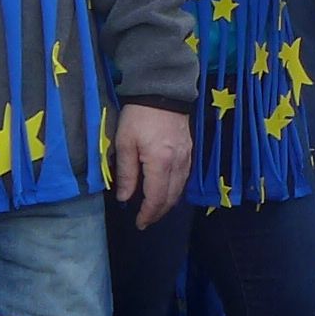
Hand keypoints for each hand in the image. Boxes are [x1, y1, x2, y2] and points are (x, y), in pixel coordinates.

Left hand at [114, 103, 192, 228]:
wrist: (163, 91)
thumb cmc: (139, 116)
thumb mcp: (125, 143)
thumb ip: (126, 172)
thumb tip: (124, 197)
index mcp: (160, 163)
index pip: (156, 198)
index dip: (148, 214)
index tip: (139, 223)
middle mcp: (178, 165)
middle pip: (171, 198)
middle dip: (158, 212)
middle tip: (145, 220)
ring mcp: (187, 158)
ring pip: (180, 190)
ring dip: (167, 203)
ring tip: (153, 209)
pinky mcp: (190, 152)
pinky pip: (184, 178)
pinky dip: (175, 190)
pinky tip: (165, 191)